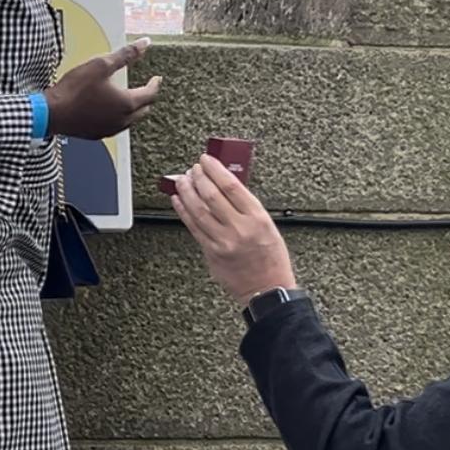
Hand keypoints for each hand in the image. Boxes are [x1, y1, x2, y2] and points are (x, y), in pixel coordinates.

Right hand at [45, 38, 160, 139]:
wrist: (52, 113)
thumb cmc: (74, 90)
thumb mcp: (101, 65)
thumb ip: (125, 54)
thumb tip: (144, 44)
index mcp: (126, 103)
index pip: (150, 94)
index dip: (155, 84)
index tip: (156, 78)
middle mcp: (122, 120)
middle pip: (143, 110)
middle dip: (146, 98)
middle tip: (146, 88)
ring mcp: (109, 129)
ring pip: (130, 120)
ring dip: (133, 109)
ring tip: (129, 98)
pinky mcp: (97, 134)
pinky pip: (115, 126)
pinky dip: (119, 117)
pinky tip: (110, 110)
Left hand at [170, 154, 295, 304]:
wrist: (267, 290)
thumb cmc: (271, 258)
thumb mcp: (268, 226)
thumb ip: (246, 207)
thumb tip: (224, 186)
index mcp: (257, 218)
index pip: (231, 186)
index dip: (215, 170)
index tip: (206, 160)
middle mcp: (239, 229)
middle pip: (211, 196)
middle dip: (198, 178)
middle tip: (193, 168)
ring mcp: (222, 242)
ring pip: (198, 210)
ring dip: (186, 192)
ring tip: (181, 180)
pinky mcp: (211, 253)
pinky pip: (193, 228)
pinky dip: (183, 211)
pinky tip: (178, 200)